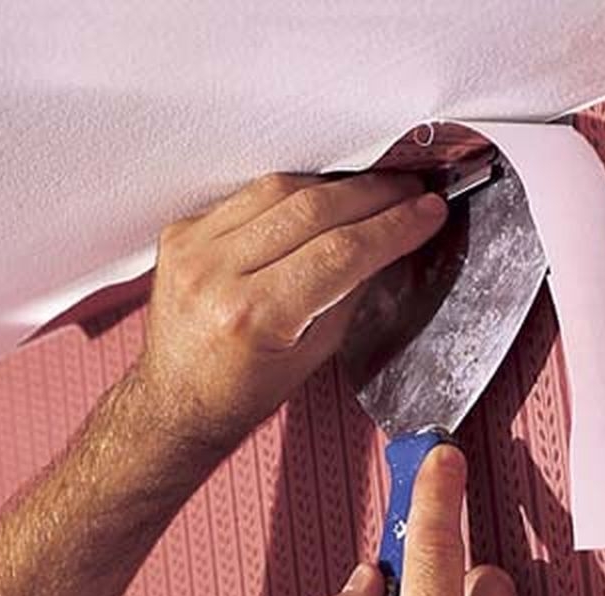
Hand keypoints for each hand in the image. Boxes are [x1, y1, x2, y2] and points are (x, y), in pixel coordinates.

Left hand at [138, 172, 447, 447]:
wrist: (177, 401)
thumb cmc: (242, 393)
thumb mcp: (314, 354)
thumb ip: (351, 294)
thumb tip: (387, 242)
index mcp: (254, 316)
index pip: (342, 251)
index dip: (394, 226)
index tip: (427, 213)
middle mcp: (217, 275)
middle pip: (314, 209)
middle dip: (374, 195)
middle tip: (411, 192)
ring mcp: (193, 248)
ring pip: (282, 189)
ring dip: (338, 184)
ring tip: (375, 190)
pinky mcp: (182, 232)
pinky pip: (250, 195)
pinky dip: (294, 191)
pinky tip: (323, 196)